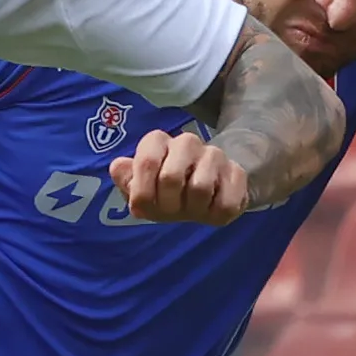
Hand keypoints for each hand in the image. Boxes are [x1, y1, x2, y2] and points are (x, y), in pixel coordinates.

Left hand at [110, 127, 251, 224]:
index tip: (144, 206)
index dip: (143, 193)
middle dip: (167, 205)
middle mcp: (186, 141)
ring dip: (192, 210)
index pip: (146, 162)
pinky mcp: (236, 173)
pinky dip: (214, 214)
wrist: (207, 196)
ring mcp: (214, 155)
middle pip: (171, 177)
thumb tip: (119, 166)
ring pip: (200, 188)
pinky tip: (210, 208)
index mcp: (157, 142)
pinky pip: (225, 202)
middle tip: (171, 210)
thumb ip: (126, 180)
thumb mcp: (140, 190)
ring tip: (192, 209)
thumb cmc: (166, 194)